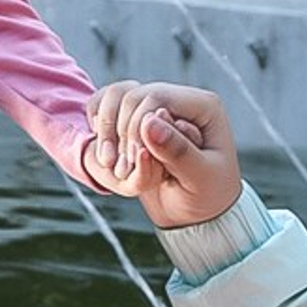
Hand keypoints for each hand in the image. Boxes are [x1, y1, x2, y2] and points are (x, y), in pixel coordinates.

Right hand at [84, 80, 241, 228]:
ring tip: (110, 162)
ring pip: (118, 97)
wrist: (196, 210)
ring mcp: (159, 105)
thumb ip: (178, 151)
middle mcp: (181, 100)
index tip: (134, 159)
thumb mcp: (199, 178)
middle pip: (135, 96)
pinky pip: (110, 104)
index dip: (137, 125)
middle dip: (122, 131)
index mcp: (204, 107)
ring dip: (107, 128)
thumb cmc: (206, 195)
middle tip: (123, 168)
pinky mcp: (140, 116)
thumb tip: (150, 121)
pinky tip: (106, 147)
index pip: (158, 97)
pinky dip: (100, 122)